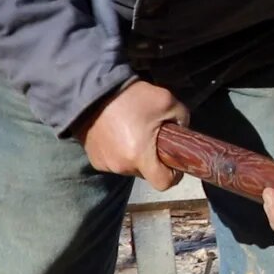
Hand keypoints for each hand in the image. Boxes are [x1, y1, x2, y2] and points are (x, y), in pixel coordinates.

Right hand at [74, 80, 188, 190]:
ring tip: (133, 132)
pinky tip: (118, 134)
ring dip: (135, 156)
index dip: (173, 175)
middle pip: (146, 174)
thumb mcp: (167, 102)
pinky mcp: (94, 159)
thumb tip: (183, 132)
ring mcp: (105, 164)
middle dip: (153, 160)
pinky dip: (119, 152)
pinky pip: (114, 162)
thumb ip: (183, 120)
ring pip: (130, 168)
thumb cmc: (130, 97)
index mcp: (140, 155)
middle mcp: (121, 165)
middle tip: (152, 138)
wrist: (91, 89)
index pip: (163, 183)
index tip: (173, 162)